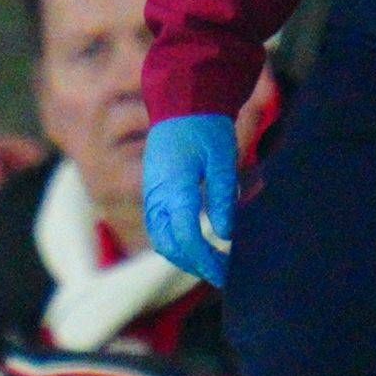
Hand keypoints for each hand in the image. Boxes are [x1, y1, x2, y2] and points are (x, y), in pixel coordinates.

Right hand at [142, 112, 237, 284]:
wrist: (181, 101)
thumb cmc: (207, 128)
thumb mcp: (223, 161)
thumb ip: (223, 199)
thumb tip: (225, 236)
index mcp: (175, 185)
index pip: (186, 236)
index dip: (206, 260)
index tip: (225, 274)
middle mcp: (156, 192)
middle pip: (168, 243)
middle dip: (193, 263)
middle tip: (221, 272)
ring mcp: (150, 191)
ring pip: (159, 237)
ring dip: (182, 255)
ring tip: (209, 261)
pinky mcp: (151, 188)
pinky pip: (157, 225)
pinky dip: (173, 240)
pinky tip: (195, 242)